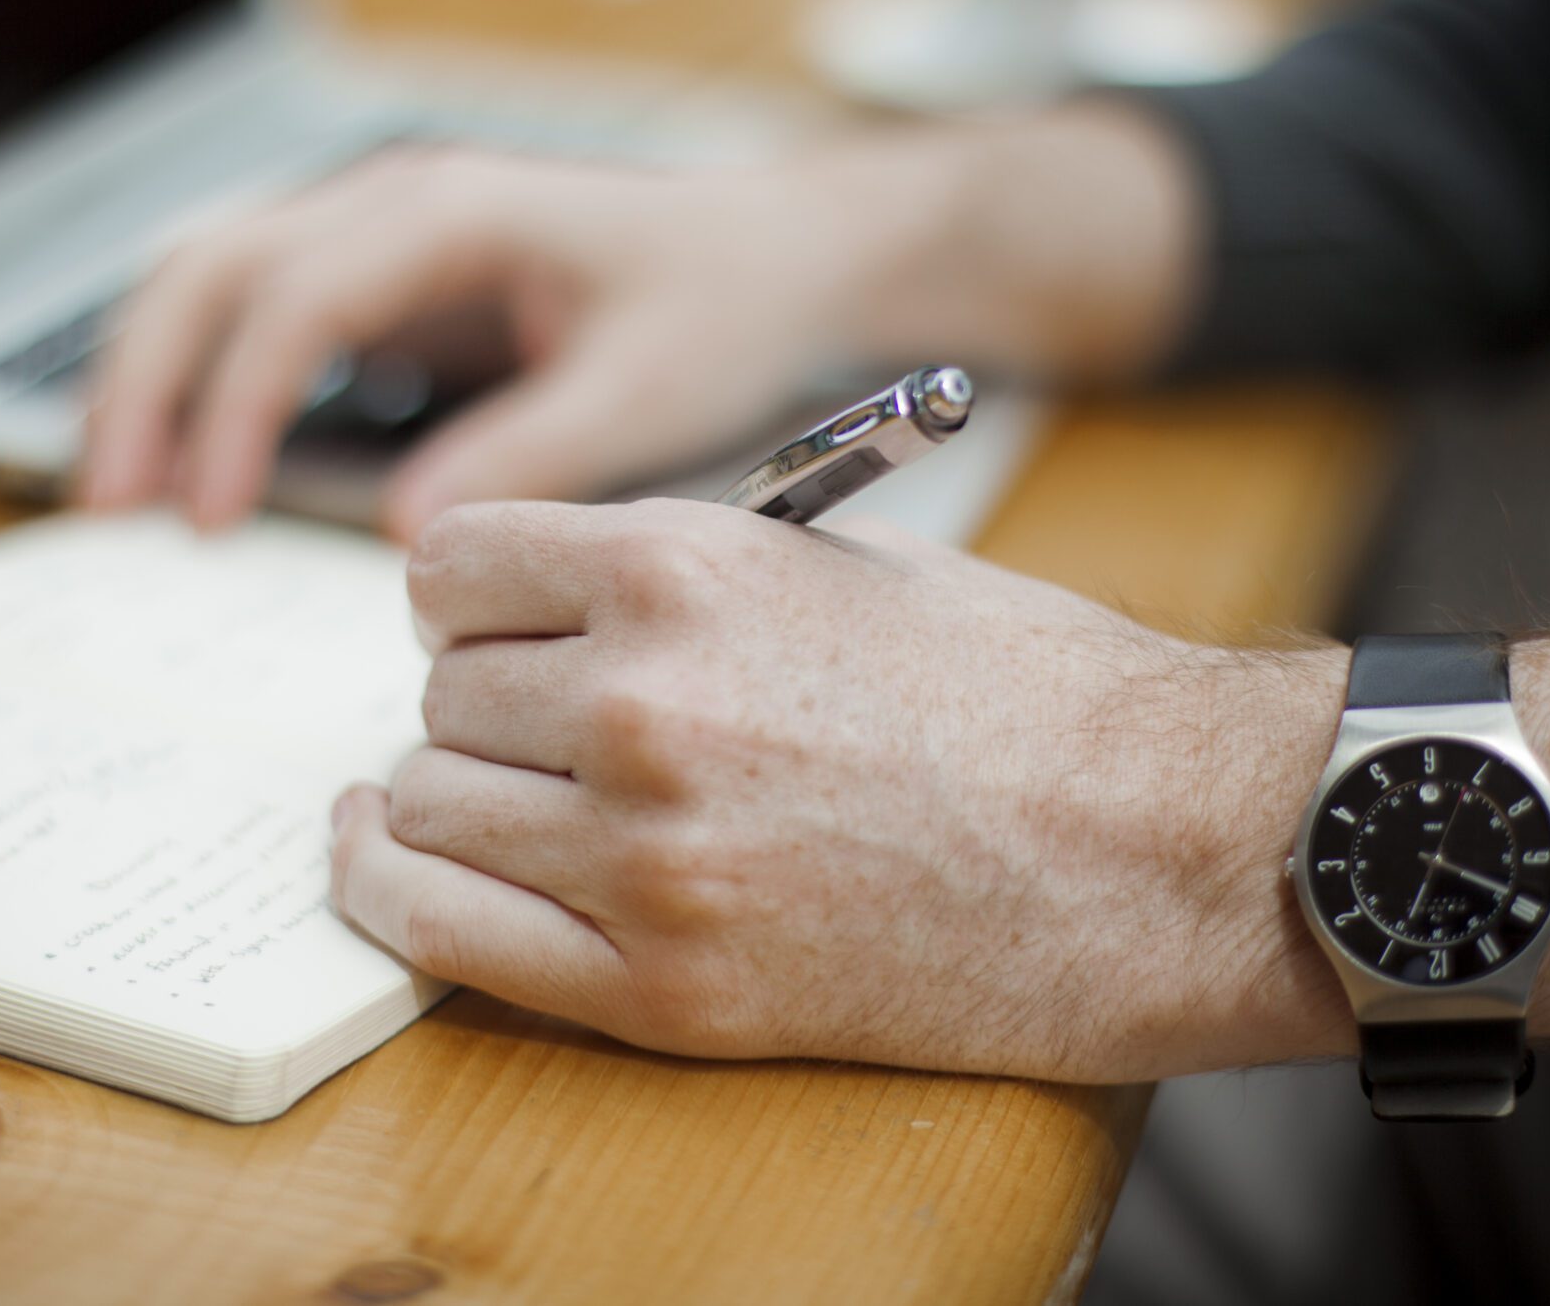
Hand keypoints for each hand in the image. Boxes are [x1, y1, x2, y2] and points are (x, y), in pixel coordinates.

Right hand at [79, 105, 1202, 539]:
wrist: (785, 251)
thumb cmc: (729, 304)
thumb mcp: (648, 389)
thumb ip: (532, 452)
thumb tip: (406, 538)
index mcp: (454, 211)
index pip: (294, 297)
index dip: (232, 407)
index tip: (206, 516)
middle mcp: (396, 202)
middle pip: (211, 267)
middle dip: (143, 382)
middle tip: (106, 509)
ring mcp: (382, 232)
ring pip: (213, 277)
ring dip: (151, 376)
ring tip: (115, 495)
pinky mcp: (387, 279)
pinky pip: (258, 312)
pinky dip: (203, 379)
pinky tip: (188, 468)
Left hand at [328, 497, 1352, 1083]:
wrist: (1159, 849)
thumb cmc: (1024, 692)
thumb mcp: (845, 561)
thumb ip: (680, 568)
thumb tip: (551, 593)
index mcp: (684, 570)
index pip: (452, 565)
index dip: (469, 594)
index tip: (492, 621)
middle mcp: (643, 703)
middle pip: (443, 691)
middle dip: (484, 697)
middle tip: (546, 720)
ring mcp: (647, 856)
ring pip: (430, 804)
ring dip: (455, 794)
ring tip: (514, 794)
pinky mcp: (666, 988)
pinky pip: (444, 932)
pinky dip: (394, 890)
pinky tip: (391, 858)